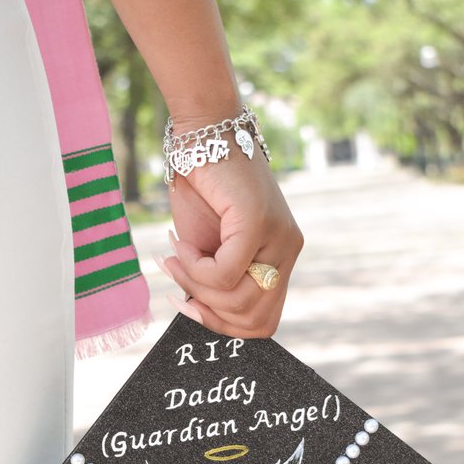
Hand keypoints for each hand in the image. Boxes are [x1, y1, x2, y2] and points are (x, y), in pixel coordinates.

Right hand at [162, 138, 303, 337]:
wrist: (203, 135)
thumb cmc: (202, 191)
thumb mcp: (208, 248)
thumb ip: (214, 281)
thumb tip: (200, 317)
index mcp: (280, 259)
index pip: (263, 322)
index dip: (223, 328)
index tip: (188, 308)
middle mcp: (288, 250)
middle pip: (252, 319)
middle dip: (206, 312)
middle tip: (176, 283)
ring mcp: (278, 237)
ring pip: (238, 299)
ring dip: (196, 287)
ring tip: (176, 259)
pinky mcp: (260, 224)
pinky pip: (225, 273)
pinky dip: (194, 268)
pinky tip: (180, 245)